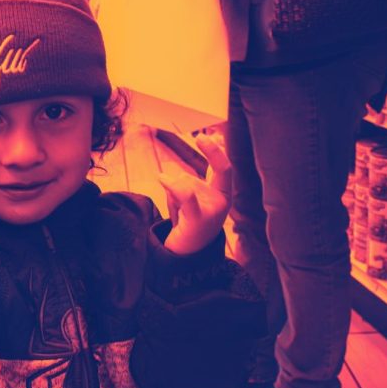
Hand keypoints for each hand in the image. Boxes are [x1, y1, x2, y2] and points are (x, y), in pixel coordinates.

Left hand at [159, 133, 231, 254]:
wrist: (188, 253)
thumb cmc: (190, 222)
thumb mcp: (192, 197)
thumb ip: (188, 180)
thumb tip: (172, 172)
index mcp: (222, 192)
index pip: (223, 167)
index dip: (218, 149)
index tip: (210, 134)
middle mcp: (222, 199)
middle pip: (204, 172)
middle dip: (213, 150)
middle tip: (202, 137)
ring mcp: (214, 210)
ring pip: (184, 182)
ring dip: (173, 194)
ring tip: (179, 214)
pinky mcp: (200, 219)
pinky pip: (187, 196)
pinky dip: (175, 187)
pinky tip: (163, 179)